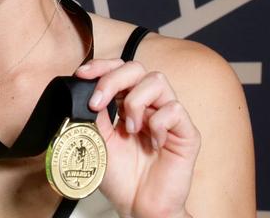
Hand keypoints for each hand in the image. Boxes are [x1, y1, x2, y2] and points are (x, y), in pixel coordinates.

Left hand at [75, 59, 198, 217]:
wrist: (137, 207)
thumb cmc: (120, 178)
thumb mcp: (98, 139)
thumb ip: (95, 113)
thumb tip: (85, 88)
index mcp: (128, 104)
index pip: (120, 70)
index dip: (102, 66)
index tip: (82, 74)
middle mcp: (150, 106)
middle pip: (137, 68)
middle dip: (113, 80)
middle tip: (98, 104)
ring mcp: (169, 117)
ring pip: (157, 81)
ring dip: (135, 102)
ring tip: (130, 129)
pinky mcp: (187, 133)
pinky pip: (175, 109)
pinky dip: (158, 123)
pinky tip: (153, 143)